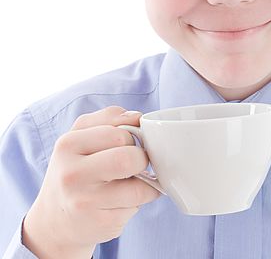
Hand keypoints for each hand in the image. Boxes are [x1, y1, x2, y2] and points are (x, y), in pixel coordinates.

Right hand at [22, 106, 161, 258]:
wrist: (53, 221)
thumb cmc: (76, 169)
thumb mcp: (81, 136)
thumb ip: (110, 118)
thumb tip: (138, 117)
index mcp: (67, 144)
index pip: (119, 133)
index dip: (132, 138)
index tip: (129, 144)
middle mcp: (72, 174)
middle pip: (129, 159)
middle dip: (141, 159)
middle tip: (135, 164)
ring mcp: (85, 203)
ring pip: (138, 188)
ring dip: (145, 184)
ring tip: (132, 183)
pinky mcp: (100, 225)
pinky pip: (135, 208)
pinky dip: (136, 203)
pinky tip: (120, 202)